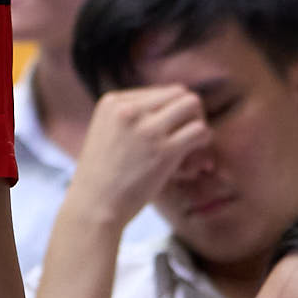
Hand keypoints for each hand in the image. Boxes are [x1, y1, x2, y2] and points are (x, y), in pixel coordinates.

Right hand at [66, 86, 209, 228]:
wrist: (93, 205)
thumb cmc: (103, 175)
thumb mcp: (107, 132)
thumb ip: (131, 118)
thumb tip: (171, 111)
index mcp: (112, 101)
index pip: (158, 92)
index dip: (169, 113)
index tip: (167, 135)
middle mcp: (129, 109)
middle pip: (178, 93)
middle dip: (188, 113)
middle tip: (185, 136)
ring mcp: (146, 129)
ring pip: (192, 105)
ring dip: (198, 124)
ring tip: (191, 146)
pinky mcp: (163, 151)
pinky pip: (199, 131)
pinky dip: (204, 140)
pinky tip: (195, 157)